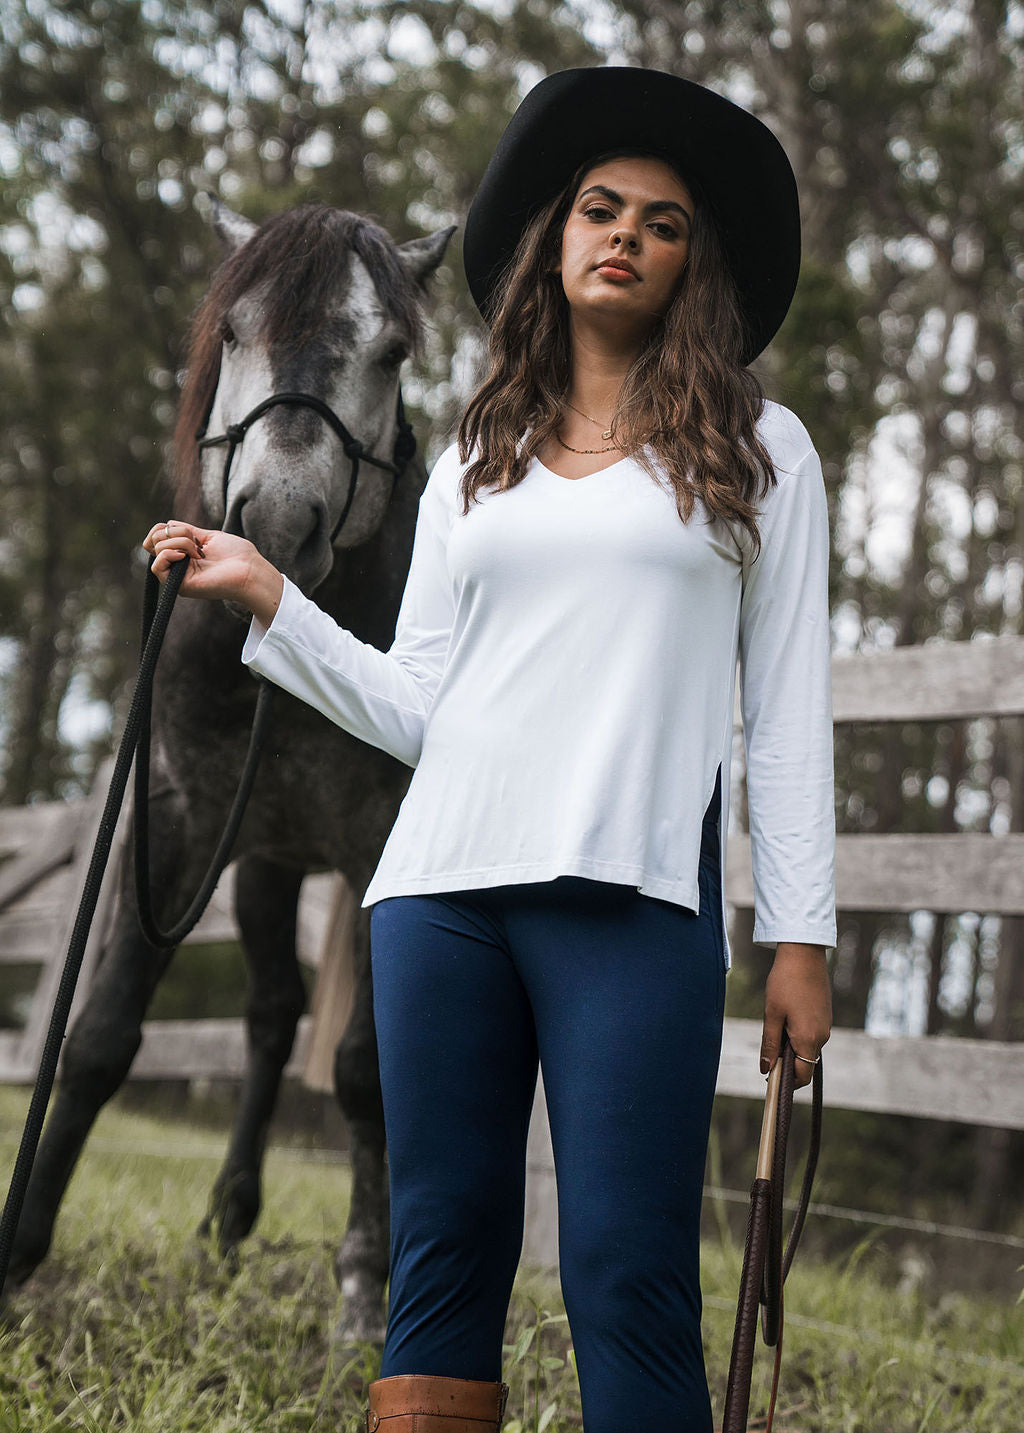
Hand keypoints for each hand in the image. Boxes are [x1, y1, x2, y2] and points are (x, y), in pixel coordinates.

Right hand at [142, 521, 283, 624]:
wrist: (250, 571)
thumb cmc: (237, 555)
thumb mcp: (208, 536)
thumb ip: (187, 531)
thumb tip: (167, 524)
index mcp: (184, 554)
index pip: (157, 536)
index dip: (166, 528)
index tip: (189, 533)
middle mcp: (178, 566)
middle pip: (154, 539)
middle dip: (176, 533)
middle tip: (197, 544)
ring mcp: (177, 577)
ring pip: (157, 549)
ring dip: (180, 543)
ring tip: (199, 553)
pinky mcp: (179, 586)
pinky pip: (156, 567)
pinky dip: (168, 555)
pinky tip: (186, 556)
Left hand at [760, 942, 831, 1088]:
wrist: (804, 954)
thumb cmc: (785, 982)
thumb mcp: (772, 1014)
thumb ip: (770, 1044)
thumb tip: (765, 1069)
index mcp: (809, 1039)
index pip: (802, 1075)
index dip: (786, 1082)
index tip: (769, 1080)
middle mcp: (822, 1036)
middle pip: (806, 1064)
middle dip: (788, 1065)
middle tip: (768, 1052)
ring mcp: (826, 1026)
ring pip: (808, 1049)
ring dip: (792, 1048)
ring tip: (775, 1027)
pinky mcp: (825, 1016)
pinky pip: (812, 1035)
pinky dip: (799, 1036)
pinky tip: (786, 1018)